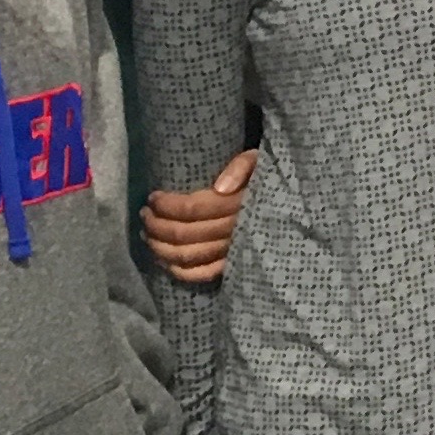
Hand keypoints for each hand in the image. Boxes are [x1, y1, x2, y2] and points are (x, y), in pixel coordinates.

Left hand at [144, 151, 257, 285]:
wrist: (289, 202)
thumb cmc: (266, 177)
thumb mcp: (259, 161)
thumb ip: (242, 167)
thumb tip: (219, 187)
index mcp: (238, 204)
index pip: (192, 209)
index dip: (167, 205)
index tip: (152, 197)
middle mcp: (235, 230)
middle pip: (184, 233)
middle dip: (157, 224)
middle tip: (145, 214)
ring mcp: (233, 251)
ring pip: (189, 255)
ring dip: (161, 247)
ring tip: (147, 234)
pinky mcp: (233, 265)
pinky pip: (203, 274)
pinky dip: (180, 271)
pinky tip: (164, 261)